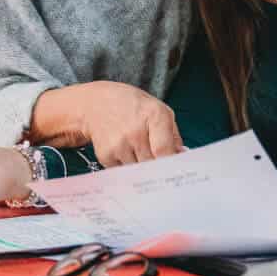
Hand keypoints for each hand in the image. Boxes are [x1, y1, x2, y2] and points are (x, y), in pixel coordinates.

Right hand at [38, 81, 184, 165]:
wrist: (95, 104)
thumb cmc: (131, 106)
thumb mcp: (159, 109)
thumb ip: (173, 135)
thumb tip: (181, 157)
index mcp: (154, 115)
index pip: (165, 150)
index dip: (170, 164)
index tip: (174, 171)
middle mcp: (135, 131)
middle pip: (153, 165)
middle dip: (158, 168)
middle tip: (159, 165)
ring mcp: (119, 144)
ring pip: (139, 172)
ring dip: (142, 168)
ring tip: (139, 152)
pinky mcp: (106, 155)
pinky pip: (123, 171)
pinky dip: (127, 167)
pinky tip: (125, 152)